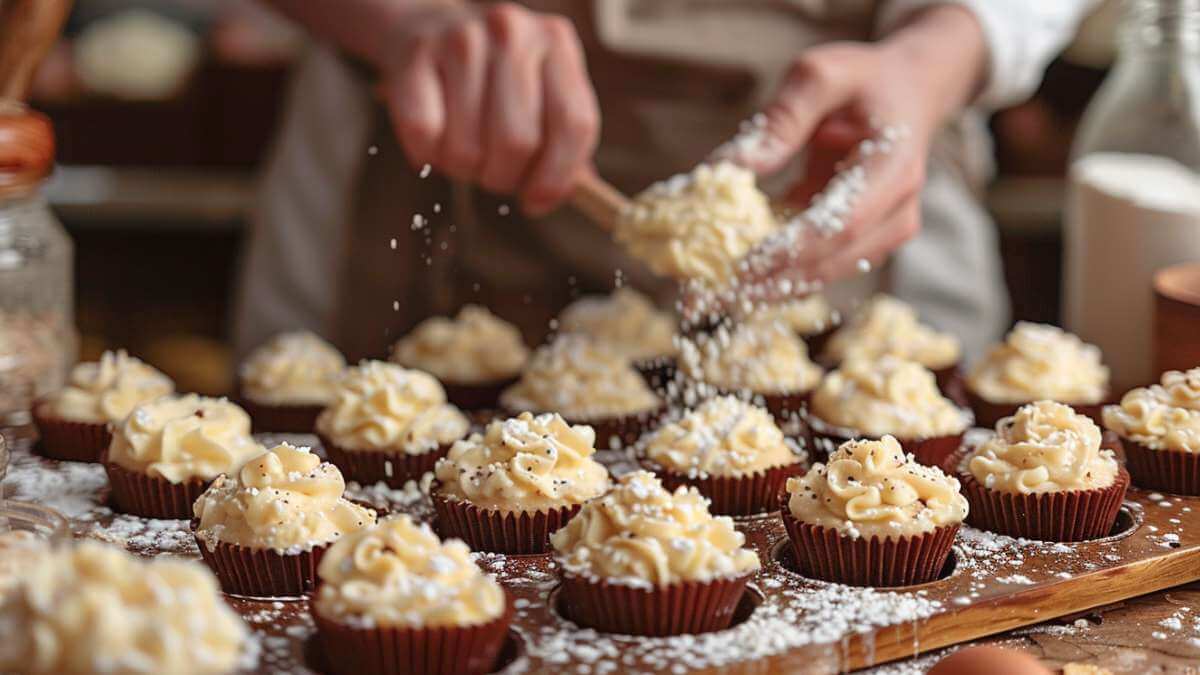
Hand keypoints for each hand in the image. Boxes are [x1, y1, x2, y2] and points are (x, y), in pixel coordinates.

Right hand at [378, 2, 599, 214]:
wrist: (425, 28)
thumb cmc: (492, 77)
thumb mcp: (540, 93)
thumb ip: (564, 142)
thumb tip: (574, 195)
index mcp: (556, 43)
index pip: (574, 124)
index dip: (557, 177)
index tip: (537, 200)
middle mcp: (512, 32)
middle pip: (519, 142)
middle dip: (503, 178)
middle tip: (493, 174)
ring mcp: (461, 40)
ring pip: (468, 148)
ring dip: (464, 169)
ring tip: (463, 150)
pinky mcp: (414, 55)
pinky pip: (424, 134)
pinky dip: (427, 154)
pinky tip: (433, 140)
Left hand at [721, 6, 986, 299]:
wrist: (907, 93)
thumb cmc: (863, 80)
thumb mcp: (821, 75)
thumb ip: (782, 118)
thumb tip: (732, 167)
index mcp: (893, 166)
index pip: (843, 222)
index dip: (793, 249)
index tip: (744, 266)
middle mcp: (897, 208)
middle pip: (834, 260)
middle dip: (772, 282)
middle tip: (713, 297)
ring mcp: (885, 230)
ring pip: (827, 273)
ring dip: (772, 289)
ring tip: (715, 300)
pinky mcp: (864, 240)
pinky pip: (821, 266)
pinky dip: (780, 277)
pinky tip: (735, 286)